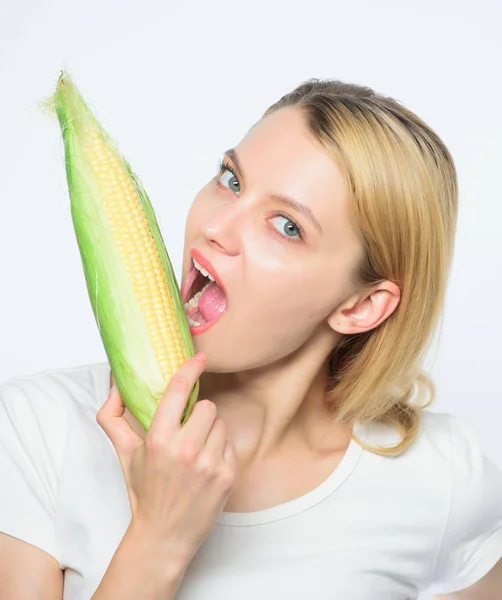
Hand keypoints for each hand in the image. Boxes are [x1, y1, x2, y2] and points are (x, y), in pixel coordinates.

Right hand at [97, 354, 237, 562]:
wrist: (164, 535)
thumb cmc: (144, 491)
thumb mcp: (125, 454)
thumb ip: (113, 418)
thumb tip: (114, 385)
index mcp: (159, 439)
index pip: (180, 390)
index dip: (191, 368)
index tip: (200, 357)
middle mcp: (186, 449)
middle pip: (207, 406)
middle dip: (198, 415)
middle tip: (187, 432)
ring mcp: (209, 464)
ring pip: (220, 424)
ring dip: (210, 433)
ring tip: (196, 452)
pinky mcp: (227, 476)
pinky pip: (230, 445)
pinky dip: (220, 451)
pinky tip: (206, 466)